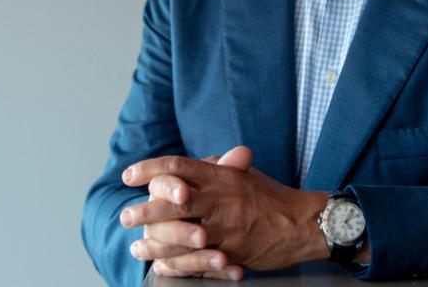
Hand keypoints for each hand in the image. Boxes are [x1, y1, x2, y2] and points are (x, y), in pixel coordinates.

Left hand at [121, 146, 329, 272]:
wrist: (302, 223)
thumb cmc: (270, 197)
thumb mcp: (243, 175)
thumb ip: (216, 169)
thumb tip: (189, 165)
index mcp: (221, 175)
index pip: (178, 166)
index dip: (150, 169)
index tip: (130, 176)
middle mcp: (221, 199)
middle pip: (175, 201)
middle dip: (146, 209)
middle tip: (126, 216)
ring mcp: (226, 227)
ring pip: (182, 234)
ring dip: (155, 240)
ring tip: (136, 246)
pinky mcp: (232, 252)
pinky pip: (198, 259)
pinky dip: (177, 262)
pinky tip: (161, 263)